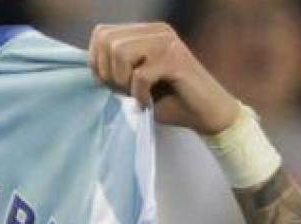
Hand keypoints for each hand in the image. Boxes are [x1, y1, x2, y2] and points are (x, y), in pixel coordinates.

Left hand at [88, 23, 241, 135]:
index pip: (102, 33)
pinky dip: (139, 95)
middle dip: (108, 73)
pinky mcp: (176, 60)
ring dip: (122, 81)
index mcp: (146, 31)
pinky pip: (140, 74)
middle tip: (124, 92)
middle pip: (107, 41)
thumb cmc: (172, 101)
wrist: (208, 115)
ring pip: (121, 52)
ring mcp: (167, 42)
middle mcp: (157, 31)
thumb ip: (118, 67)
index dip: (97, 62)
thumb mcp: (137, 81)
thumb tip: (92, 65)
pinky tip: (148, 103)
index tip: (112, 85)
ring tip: (136, 96)